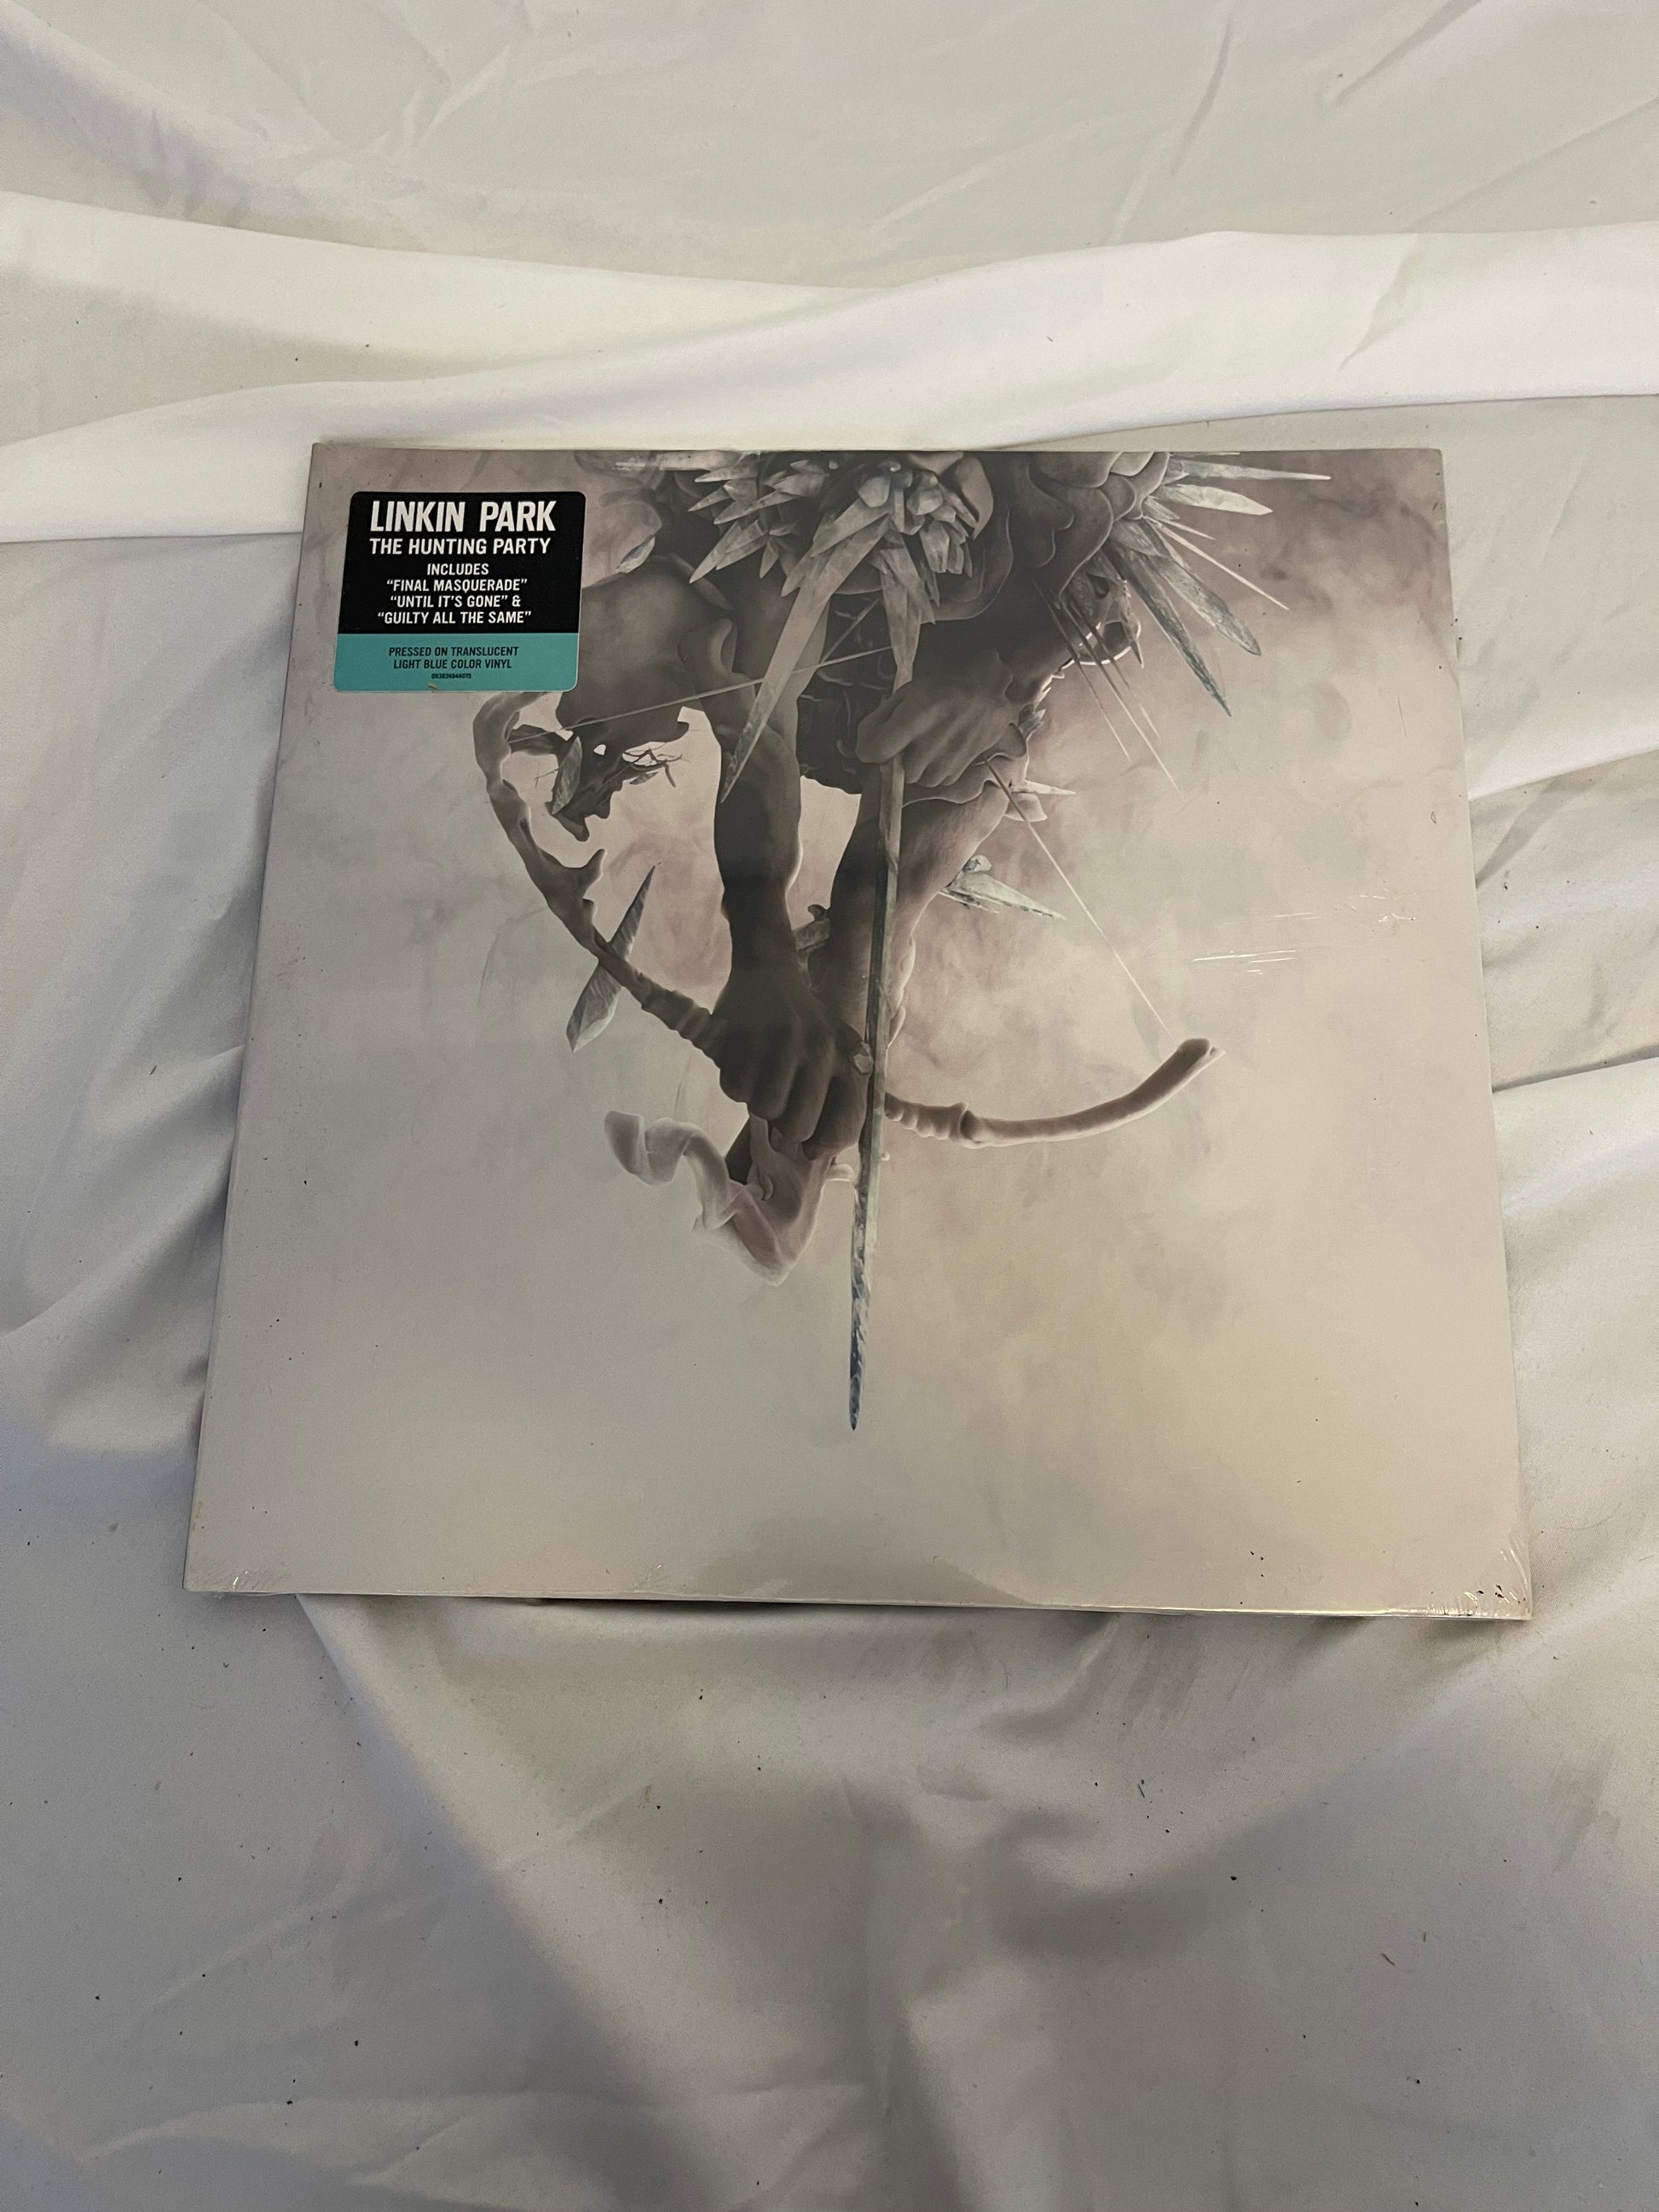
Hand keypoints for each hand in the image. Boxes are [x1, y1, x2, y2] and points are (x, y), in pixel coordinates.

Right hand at [708, 961, 868, 1156]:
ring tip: (763, 1081)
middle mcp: (818, 1050)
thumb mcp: (837, 1048)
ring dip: (758, 1103)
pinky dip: (736, 1085)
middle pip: (798, 1127)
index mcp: (847, 1056)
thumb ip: (840, 1094)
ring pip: (764, 1110)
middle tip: (781, 1110)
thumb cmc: (806, 1022)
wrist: (769, 971)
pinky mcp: (746, 1038)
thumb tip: (820, 1149)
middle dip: (785, 1128)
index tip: (812, 1148)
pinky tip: (744, 1066)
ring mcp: (780, 1043)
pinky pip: (735, 1090)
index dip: (826, 1145)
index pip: (847, 1123)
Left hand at [856, 655, 1026, 795]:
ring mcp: (949, 758)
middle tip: (907, 738)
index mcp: (916, 716)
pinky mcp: (961, 769)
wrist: (987, 691)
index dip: (868, 748)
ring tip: (925, 743)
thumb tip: (864, 746)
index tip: (873, 742)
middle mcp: (932, 741)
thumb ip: (880, 719)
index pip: (876, 750)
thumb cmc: (942, 689)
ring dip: (915, 766)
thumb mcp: (906, 693)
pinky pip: (936, 780)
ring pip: (917, 778)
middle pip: (898, 769)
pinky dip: (932, 769)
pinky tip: (940, 749)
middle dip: (896, 757)